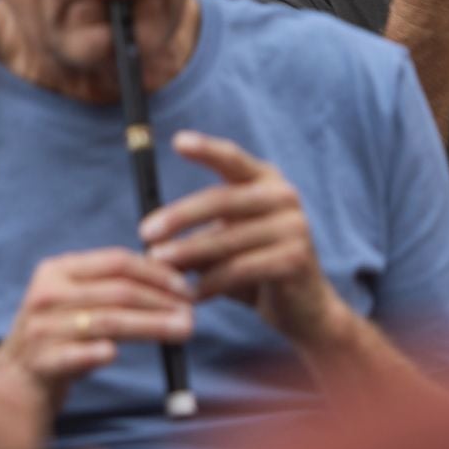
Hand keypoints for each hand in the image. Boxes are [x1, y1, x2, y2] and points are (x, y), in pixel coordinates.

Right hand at [0, 247, 192, 406]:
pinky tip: (115, 355)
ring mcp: (41, 328)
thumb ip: (113, 285)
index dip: (156, 272)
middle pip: (117, 292)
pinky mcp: (40, 361)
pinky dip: (98, 353)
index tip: (185, 287)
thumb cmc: (62, 333)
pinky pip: (76, 355)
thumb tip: (174, 281)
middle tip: (192, 313)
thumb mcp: (77, 299)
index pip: (116, 261)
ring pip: (107, 322)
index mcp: (58, 269)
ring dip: (151, 326)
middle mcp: (46, 294)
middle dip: (161, 301)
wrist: (16, 377)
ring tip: (182, 331)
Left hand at [140, 131, 346, 349]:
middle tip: (145, 232)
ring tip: (159, 265)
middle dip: (180, 216)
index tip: (177, 141)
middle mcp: (284, 196)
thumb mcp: (224, 245)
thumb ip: (197, 236)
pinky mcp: (295, 259)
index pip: (233, 159)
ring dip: (188, 253)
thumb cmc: (255, 270)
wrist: (303, 307)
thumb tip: (153, 242)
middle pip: (223, 199)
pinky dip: (211, 283)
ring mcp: (294, 226)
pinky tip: (192, 295)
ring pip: (228, 239)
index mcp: (267, 181)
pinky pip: (241, 269)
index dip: (207, 149)